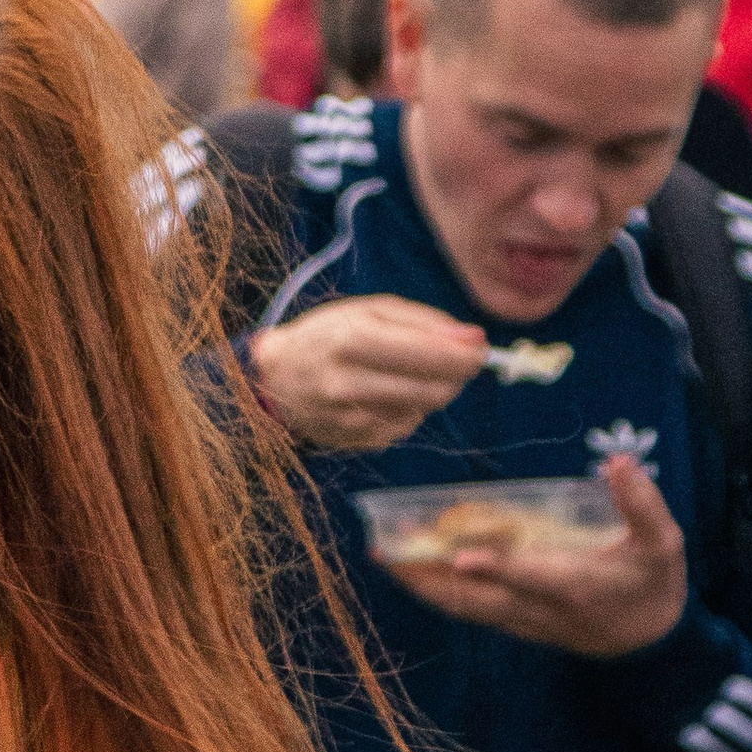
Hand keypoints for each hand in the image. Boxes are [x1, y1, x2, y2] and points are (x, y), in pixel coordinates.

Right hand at [248, 296, 486, 450]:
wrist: (271, 380)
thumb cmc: (324, 336)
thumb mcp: (366, 310)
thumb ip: (423, 321)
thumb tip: (474, 338)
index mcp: (351, 339)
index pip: (430, 355)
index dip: (465, 355)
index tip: (480, 349)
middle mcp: (349, 382)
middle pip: (436, 389)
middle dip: (455, 375)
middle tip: (452, 361)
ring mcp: (352, 418)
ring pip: (425, 408)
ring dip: (430, 390)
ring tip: (405, 373)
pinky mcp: (357, 441)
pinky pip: (406, 425)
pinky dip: (407, 408)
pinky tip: (381, 395)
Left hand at [389, 454, 688, 655]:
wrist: (651, 646)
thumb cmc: (653, 587)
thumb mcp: (662, 544)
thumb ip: (641, 504)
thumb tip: (618, 462)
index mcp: (574, 585)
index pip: (530, 575)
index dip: (496, 568)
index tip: (460, 555)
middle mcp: (539, 608)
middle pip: (475, 598)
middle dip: (427, 576)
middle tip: (385, 549)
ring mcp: (523, 620)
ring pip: (465, 606)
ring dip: (423, 582)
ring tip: (384, 553)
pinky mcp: (515, 623)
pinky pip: (469, 609)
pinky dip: (438, 589)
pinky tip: (413, 566)